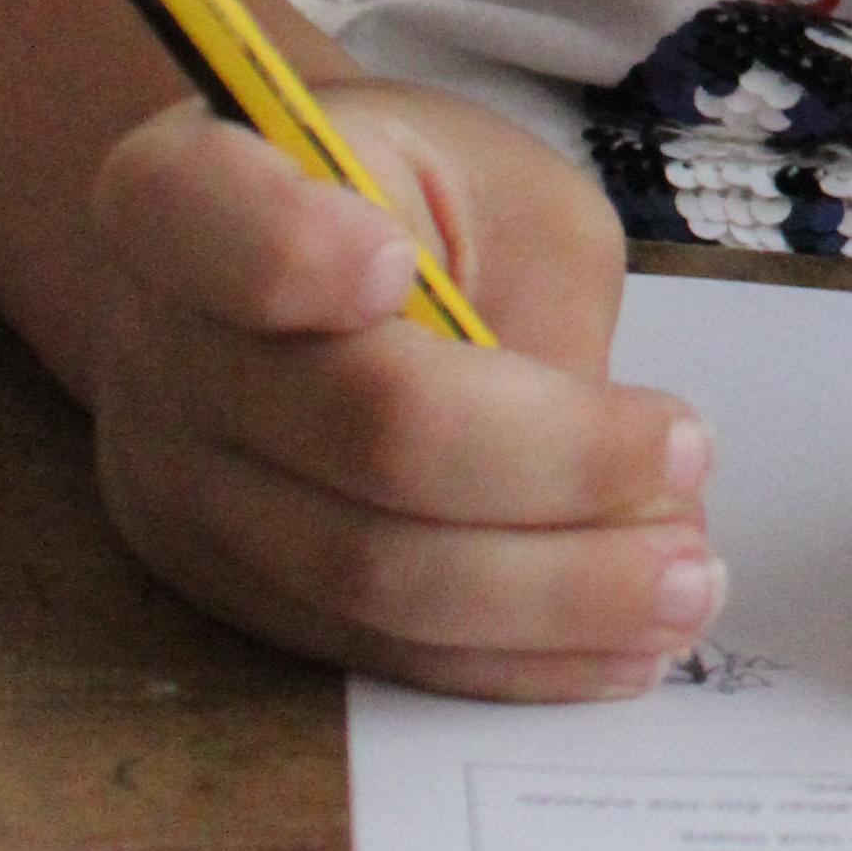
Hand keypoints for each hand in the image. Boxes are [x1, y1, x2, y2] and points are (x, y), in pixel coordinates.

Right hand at [87, 87, 720, 698]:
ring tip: (685, 581)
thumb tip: (614, 483)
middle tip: (690, 469)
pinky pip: (373, 651)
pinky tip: (617, 649)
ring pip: (368, 575)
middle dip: (550, 468)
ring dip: (550, 596)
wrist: (275, 278)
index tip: (388, 265)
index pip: (208, 225)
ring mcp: (178, 490)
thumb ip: (529, 304)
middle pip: (354, 429)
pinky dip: (508, 661)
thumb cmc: (404, 206)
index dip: (287, 255)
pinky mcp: (227, 593)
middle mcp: (161, 350)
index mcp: (189, 190)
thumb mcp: (494, 188)